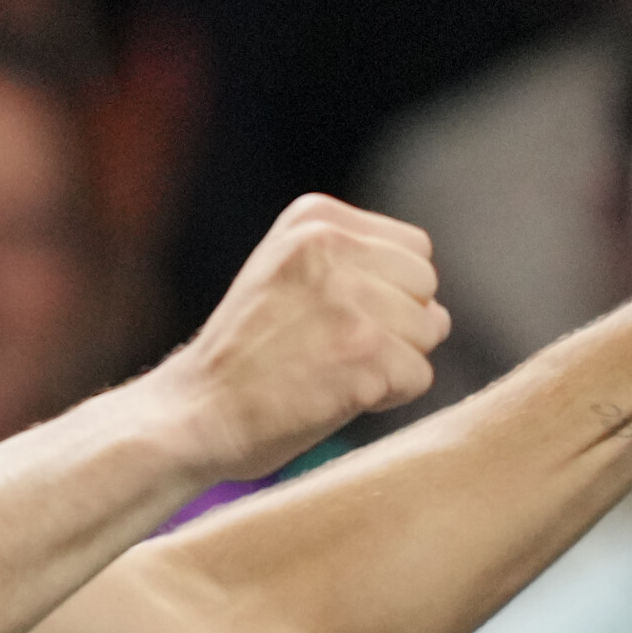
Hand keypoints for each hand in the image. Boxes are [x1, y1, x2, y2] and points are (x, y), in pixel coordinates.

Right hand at [154, 194, 450, 479]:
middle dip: (398, 325)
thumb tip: (437, 306)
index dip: (389, 293)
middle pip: (426, 287)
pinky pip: (420, 377)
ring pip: (429, 332)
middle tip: (337, 351)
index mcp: (313, 219)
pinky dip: (388, 397)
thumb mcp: (284, 272)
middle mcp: (329, 247)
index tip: (335, 319)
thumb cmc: (244, 355)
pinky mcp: (363, 355)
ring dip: (393, 362)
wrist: (194, 413)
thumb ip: (348, 261)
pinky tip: (338, 397)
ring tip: (333, 373)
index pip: (413, 248)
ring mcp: (348, 301)